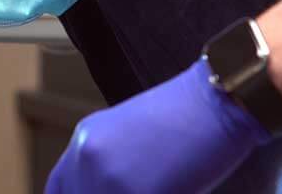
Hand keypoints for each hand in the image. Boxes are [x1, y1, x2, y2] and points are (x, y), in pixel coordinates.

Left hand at [46, 59, 268, 193]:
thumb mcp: (132, 135)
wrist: (221, 98)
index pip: (60, 190)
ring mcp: (107, 176)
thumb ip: (109, 166)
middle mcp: (87, 156)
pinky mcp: (135, 192)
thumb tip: (112, 189)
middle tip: (143, 191)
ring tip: (164, 187)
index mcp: (85, 139)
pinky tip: (176, 190)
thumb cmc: (189, 116)